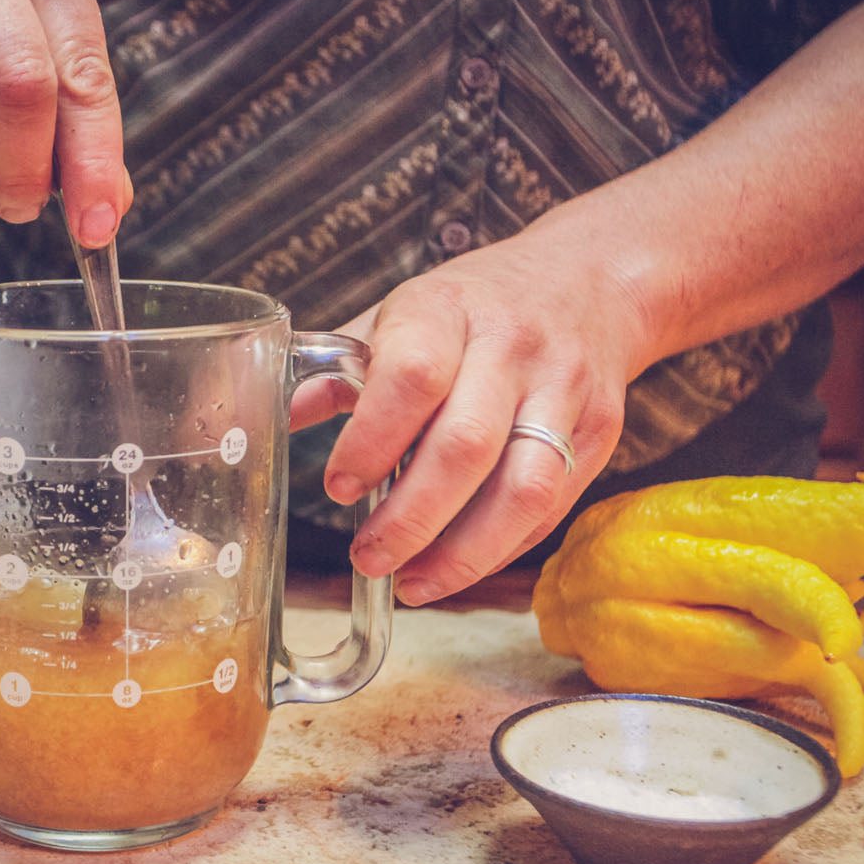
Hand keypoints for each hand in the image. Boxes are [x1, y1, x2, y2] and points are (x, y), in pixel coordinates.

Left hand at [292, 215, 647, 605]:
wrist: (587, 280)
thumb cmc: (473, 308)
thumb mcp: (401, 315)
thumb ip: (338, 371)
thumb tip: (265, 419)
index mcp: (446, 310)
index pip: (411, 378)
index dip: (371, 441)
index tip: (338, 488)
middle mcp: (511, 347)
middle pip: (466, 447)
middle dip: (410, 518)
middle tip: (368, 557)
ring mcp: (563, 390)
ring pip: (522, 489)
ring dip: (462, 554)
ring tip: (412, 583)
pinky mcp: (598, 431)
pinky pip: (551, 506)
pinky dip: (501, 550)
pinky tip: (457, 567)